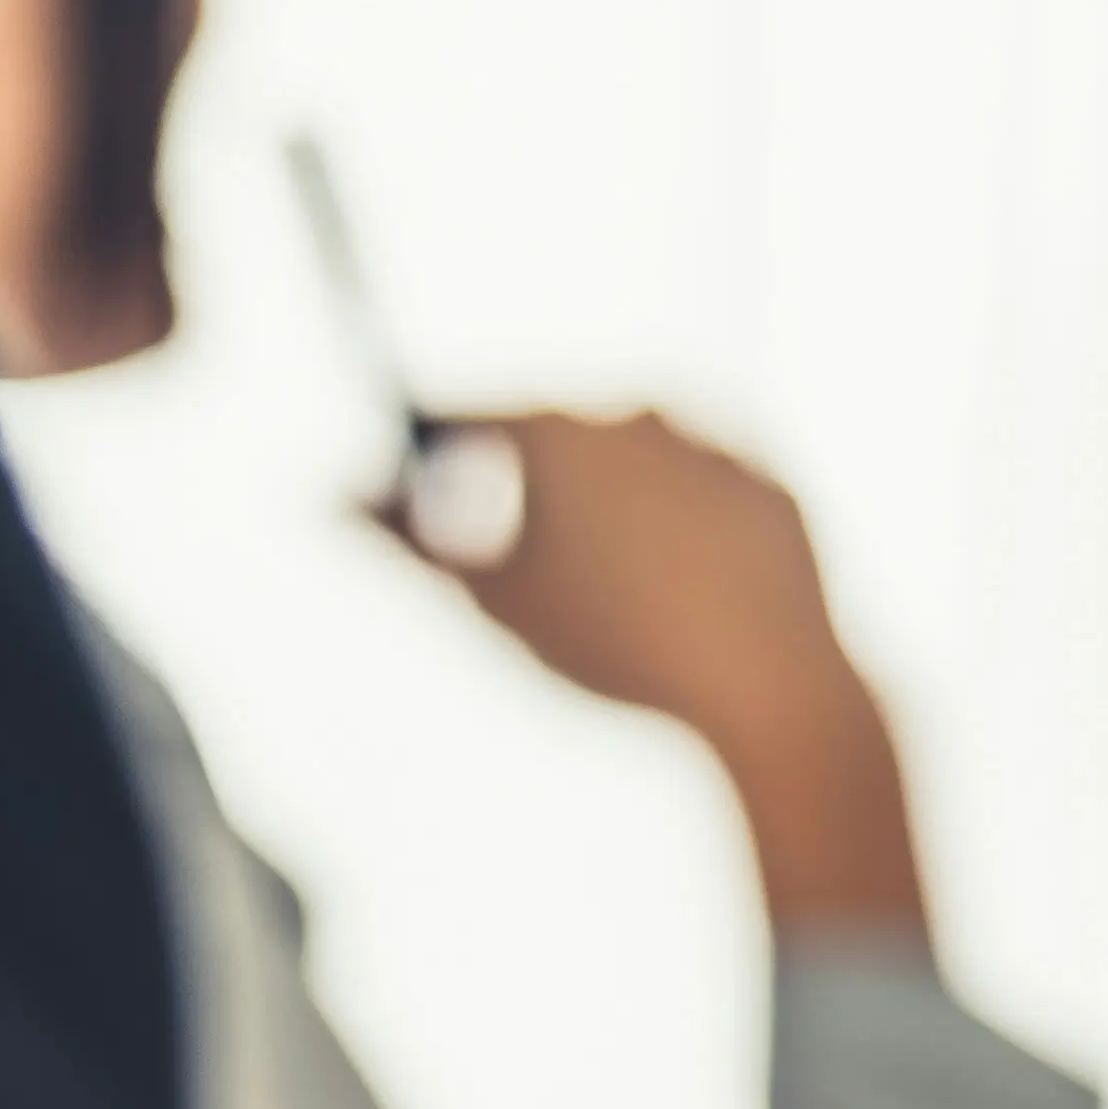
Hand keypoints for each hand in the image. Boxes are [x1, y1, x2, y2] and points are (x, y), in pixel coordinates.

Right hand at [393, 404, 929, 941]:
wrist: (767, 689)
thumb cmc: (616, 647)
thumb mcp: (493, 598)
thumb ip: (407, 540)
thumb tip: (332, 498)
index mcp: (560, 429)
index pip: (470, 419)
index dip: (432, 452)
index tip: (413, 485)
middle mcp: (641, 419)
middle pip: (556, 440)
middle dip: (522, 482)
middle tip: (506, 548)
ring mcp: (718, 451)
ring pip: (636, 474)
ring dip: (607, 509)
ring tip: (598, 584)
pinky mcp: (775, 495)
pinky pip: (706, 507)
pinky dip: (683, 536)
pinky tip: (675, 591)